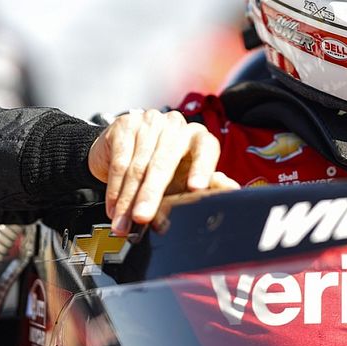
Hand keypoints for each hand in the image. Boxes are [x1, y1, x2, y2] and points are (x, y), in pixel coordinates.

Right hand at [87, 109, 238, 234]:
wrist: (124, 153)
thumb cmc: (163, 171)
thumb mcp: (184, 182)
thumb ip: (208, 187)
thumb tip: (233, 193)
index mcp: (198, 138)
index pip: (206, 148)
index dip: (202, 167)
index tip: (196, 188)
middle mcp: (176, 126)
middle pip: (164, 161)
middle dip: (151, 194)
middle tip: (143, 218)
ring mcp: (150, 122)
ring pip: (138, 165)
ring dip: (127, 199)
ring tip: (123, 223)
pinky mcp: (126, 125)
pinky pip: (119, 161)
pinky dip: (114, 188)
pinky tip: (113, 207)